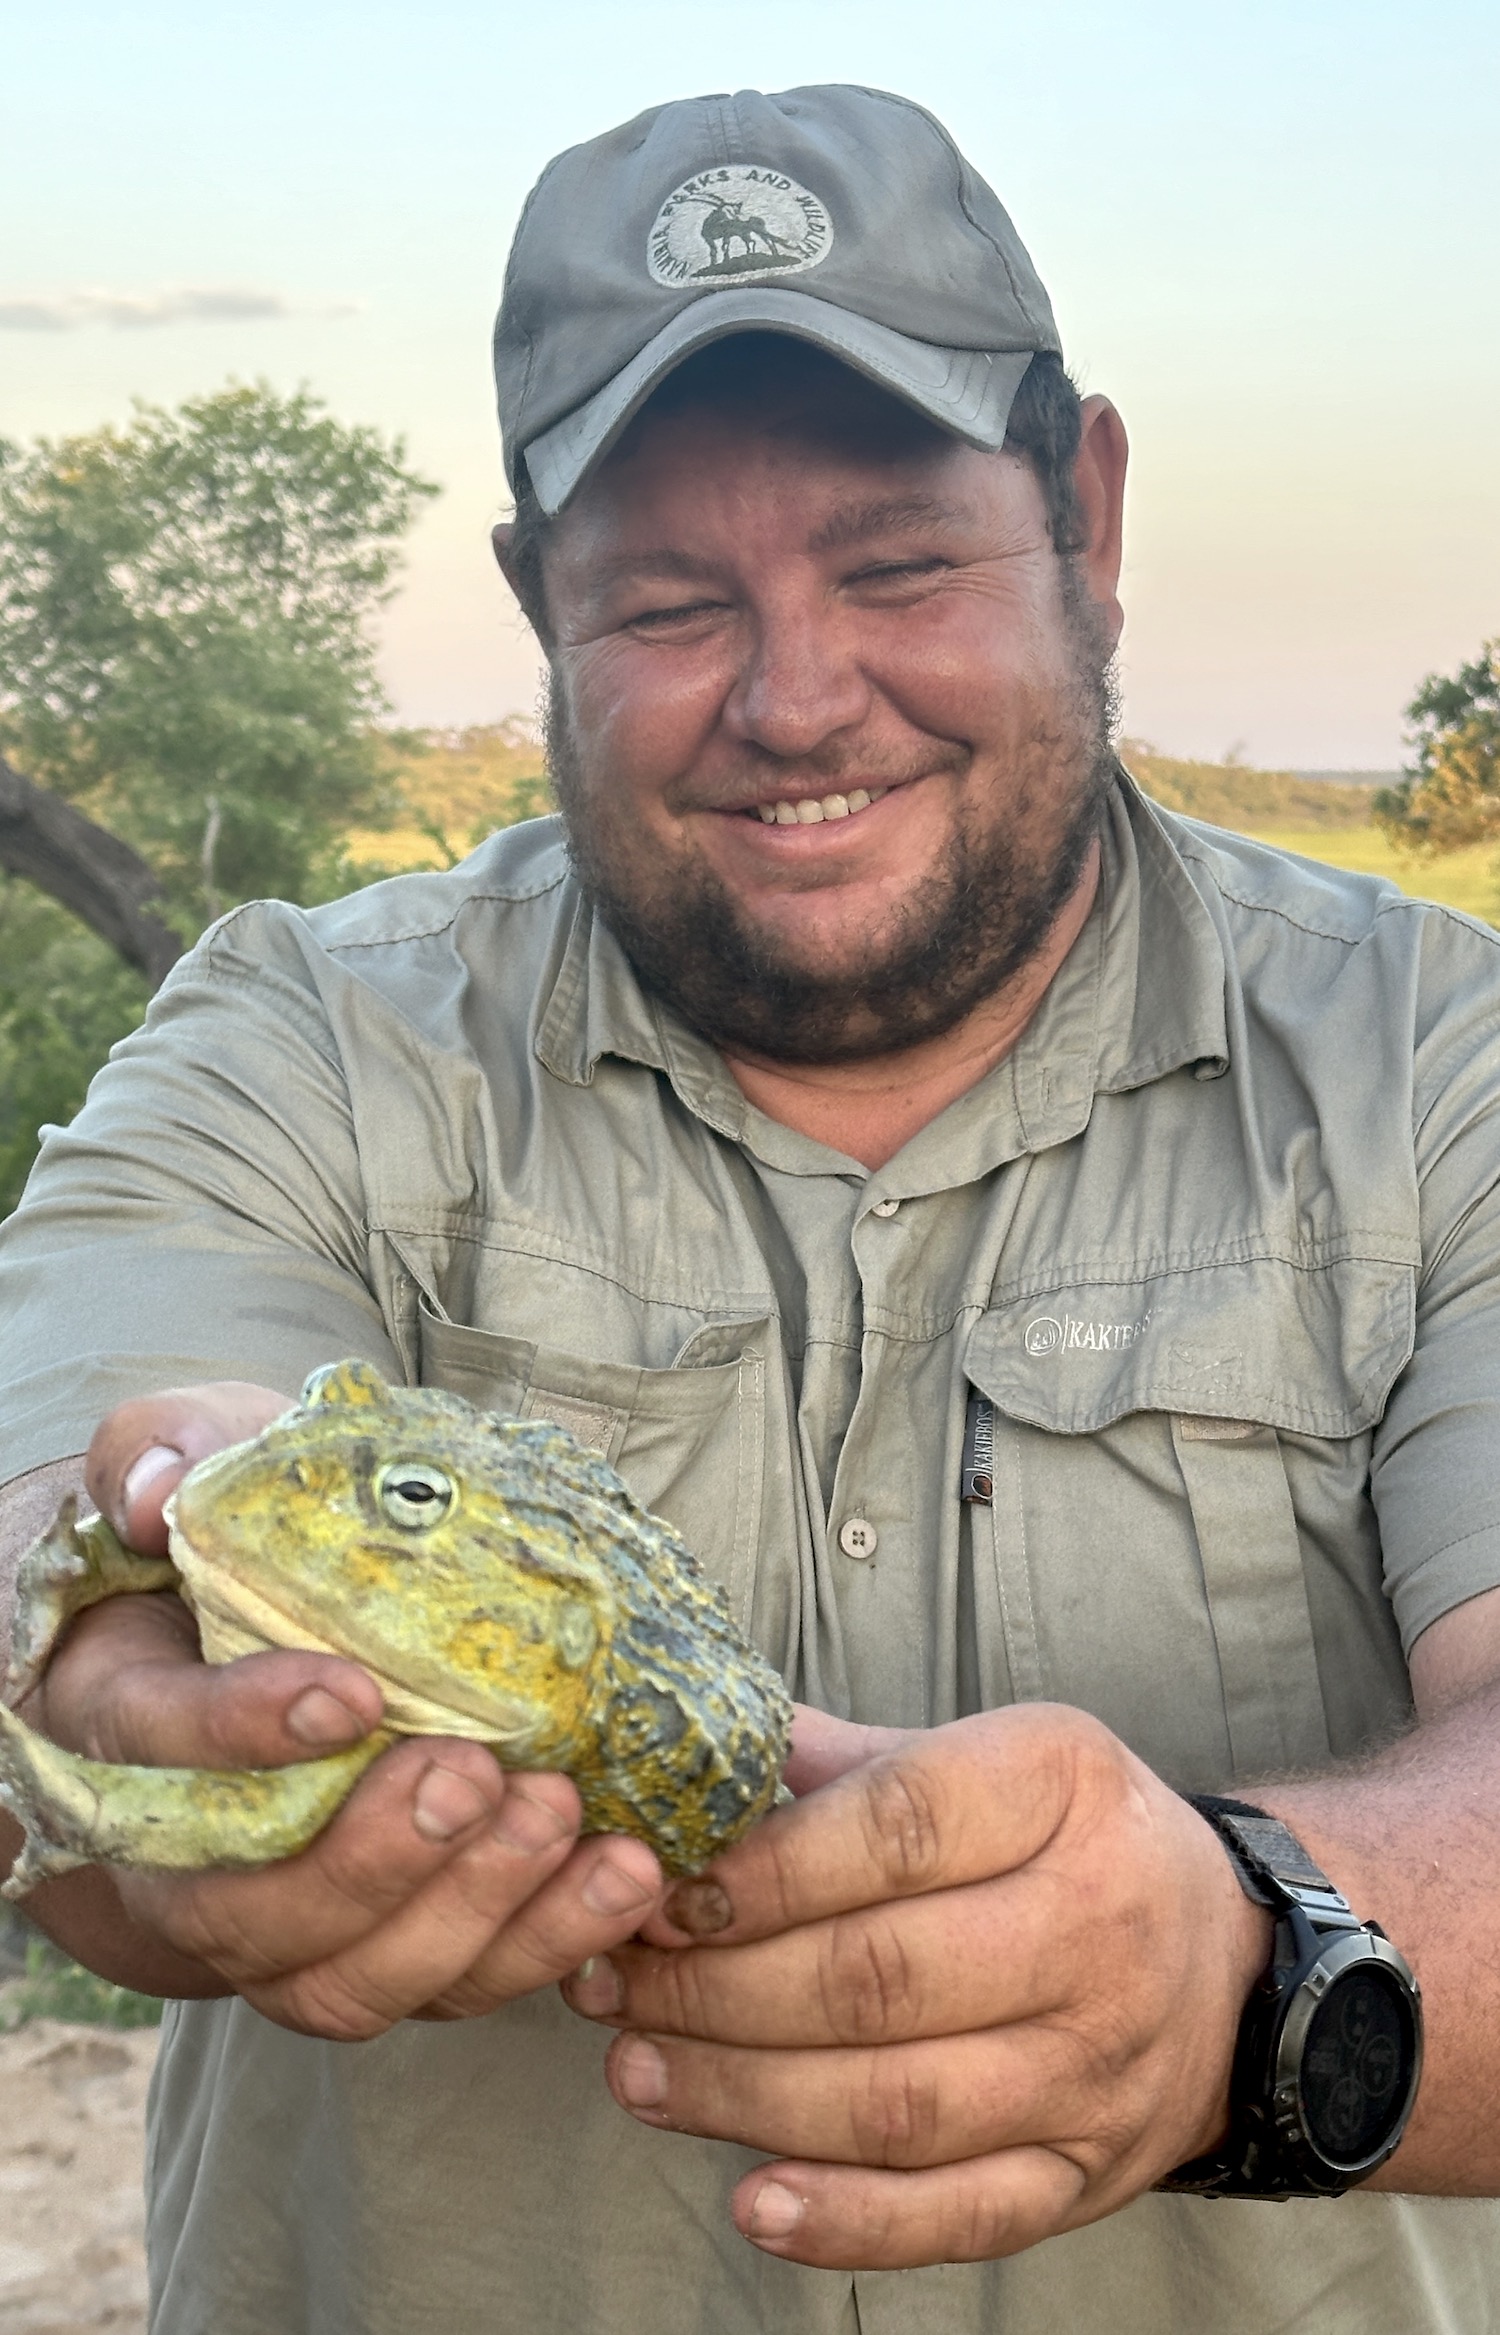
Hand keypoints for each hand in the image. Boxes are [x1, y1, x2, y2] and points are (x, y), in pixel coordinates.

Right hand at [18, 1382, 664, 2035]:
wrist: (267, 1639)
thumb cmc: (230, 1539)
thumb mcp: (185, 1459)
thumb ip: (155, 1448)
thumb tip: (157, 1489)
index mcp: (124, 1725)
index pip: (159, 1747)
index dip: (244, 1732)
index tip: (354, 1692)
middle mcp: (185, 1861)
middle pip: (253, 1911)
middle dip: (374, 1858)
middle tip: (477, 1772)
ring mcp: (283, 1927)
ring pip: (351, 1980)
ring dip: (468, 1913)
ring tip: (561, 1819)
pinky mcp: (382, 1951)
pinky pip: (448, 1988)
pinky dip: (538, 1945)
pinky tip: (621, 1879)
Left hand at [562, 1704, 1270, 2269]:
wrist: (1231, 1957)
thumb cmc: (1071, 1835)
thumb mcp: (987, 1751)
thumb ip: (844, 1759)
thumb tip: (690, 1750)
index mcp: (1061, 1785)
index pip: (894, 1830)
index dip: (761, 1871)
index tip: (660, 1889)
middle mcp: (1093, 1924)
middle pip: (878, 1977)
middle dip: (717, 1989)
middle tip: (612, 1981)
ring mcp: (1098, 2064)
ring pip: (898, 2104)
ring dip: (745, 2096)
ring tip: (638, 2070)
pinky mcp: (1090, 2173)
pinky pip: (961, 2216)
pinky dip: (849, 2223)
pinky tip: (753, 2201)